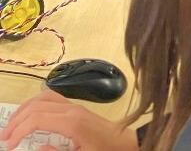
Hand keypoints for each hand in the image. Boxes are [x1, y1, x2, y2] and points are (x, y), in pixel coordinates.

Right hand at [0, 90, 137, 150]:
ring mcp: (74, 106)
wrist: (124, 143)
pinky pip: (52, 99)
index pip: (38, 118)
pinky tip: (30, 114)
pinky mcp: (76, 108)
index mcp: (72, 122)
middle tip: (5, 136)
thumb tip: (38, 148)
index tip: (10, 144)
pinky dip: (36, 104)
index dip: (20, 130)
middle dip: (17, 120)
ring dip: (25, 109)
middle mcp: (72, 109)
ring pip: (43, 98)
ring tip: (12, 124)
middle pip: (37, 106)